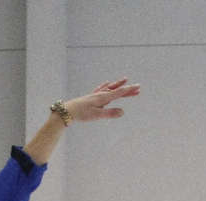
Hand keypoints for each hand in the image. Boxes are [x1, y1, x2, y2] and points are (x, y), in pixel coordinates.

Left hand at [25, 78, 140, 164]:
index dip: (129, 90)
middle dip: (127, 89)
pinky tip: (106, 83)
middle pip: (116, 90)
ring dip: (118, 85)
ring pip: (109, 88)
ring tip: (125, 80)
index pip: (119, 93)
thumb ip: (110, 113)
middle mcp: (101, 94)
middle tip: (138, 88)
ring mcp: (95, 95)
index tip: (138, 88)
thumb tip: (123, 112)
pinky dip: (105, 85)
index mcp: (104, 98)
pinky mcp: (90, 97)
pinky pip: (100, 89)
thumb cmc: (82, 113)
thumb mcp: (97, 115)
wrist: (68, 111)